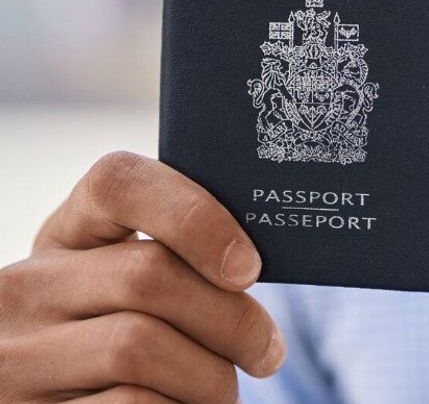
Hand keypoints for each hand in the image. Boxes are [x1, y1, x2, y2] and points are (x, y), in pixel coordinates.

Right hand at [0, 151, 283, 402]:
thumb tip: (249, 266)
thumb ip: (174, 261)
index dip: (195, 216)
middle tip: (265, 351)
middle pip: (149, 275)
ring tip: (222, 390)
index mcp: (64, 237)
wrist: (52, 403)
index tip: (248, 267)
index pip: (118, 183)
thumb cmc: (116, 339)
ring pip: (139, 347)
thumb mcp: (121, 287)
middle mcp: (26, 288)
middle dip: (231, 319)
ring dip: (209, 378)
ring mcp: (19, 355)